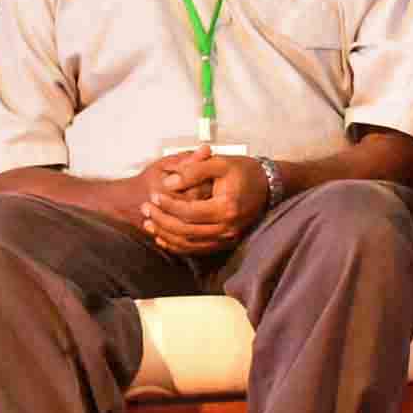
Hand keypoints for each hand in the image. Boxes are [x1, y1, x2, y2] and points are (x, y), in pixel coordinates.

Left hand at [140, 150, 269, 256]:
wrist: (268, 185)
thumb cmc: (243, 170)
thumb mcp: (220, 162)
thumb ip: (194, 170)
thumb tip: (168, 183)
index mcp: (226, 208)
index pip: (188, 212)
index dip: (168, 205)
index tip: (153, 195)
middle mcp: (227, 228)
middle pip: (185, 231)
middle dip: (162, 220)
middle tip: (145, 209)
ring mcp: (226, 238)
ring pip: (189, 244)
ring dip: (166, 235)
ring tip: (148, 223)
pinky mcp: (224, 243)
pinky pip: (197, 250)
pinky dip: (177, 246)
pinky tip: (162, 238)